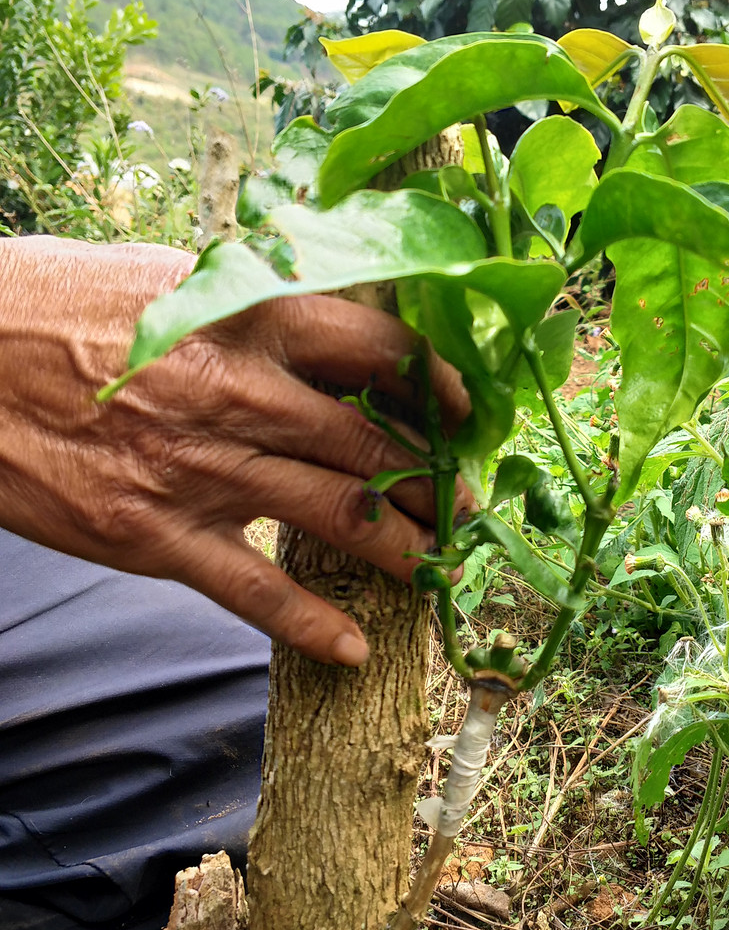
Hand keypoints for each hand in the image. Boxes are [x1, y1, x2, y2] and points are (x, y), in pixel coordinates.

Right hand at [0, 236, 472, 664]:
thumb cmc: (56, 305)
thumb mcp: (165, 279)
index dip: (437, 383)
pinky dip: (309, 625)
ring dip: (401, 549)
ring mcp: (197, 471)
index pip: (375, 349)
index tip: (469, 410)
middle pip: (369, 444)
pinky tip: (352, 651)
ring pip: (331, 516)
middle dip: (434, 481)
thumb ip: (248, 305)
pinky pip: (251, 590)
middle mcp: (237, 395)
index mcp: (244, 318)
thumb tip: (327, 318)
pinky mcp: (153, 536)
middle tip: (472, 505)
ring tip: (440, 568)